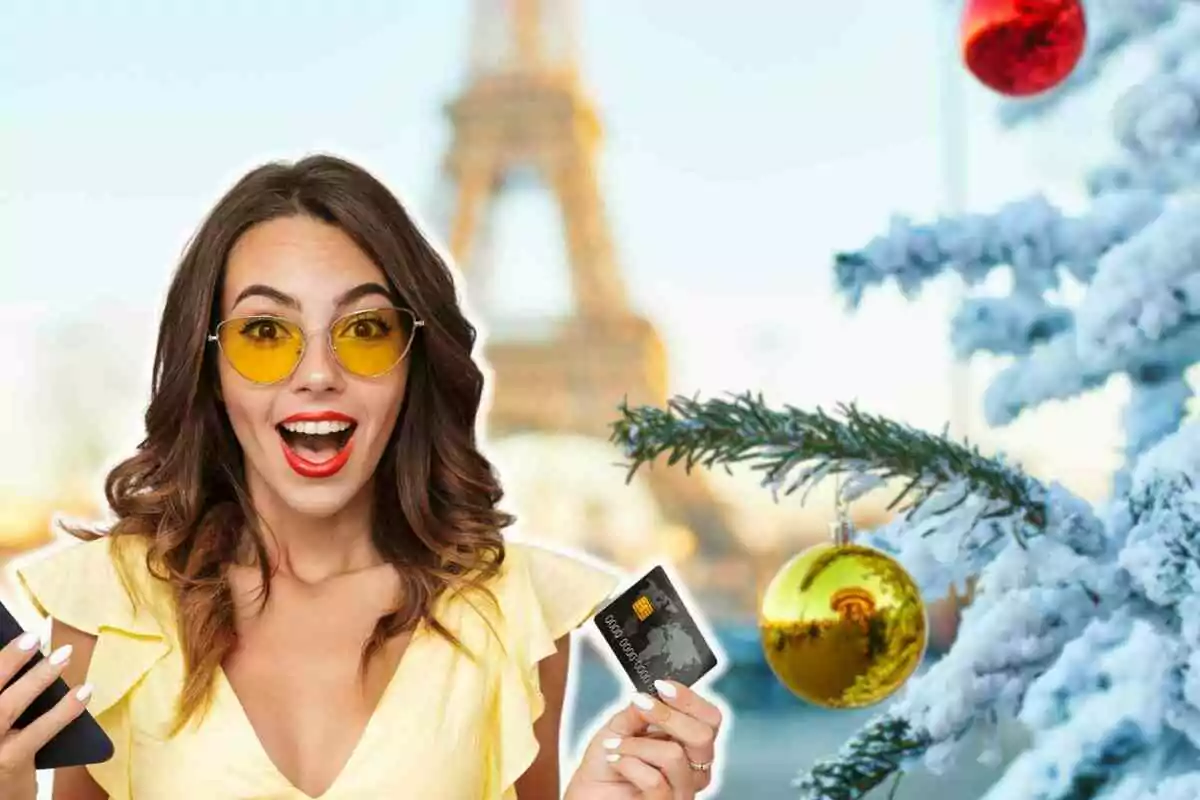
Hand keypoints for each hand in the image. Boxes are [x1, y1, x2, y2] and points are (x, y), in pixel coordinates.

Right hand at [0, 633, 90, 799]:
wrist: (0, 795)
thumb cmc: (0, 746)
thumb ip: (5, 693)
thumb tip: (22, 654)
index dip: (0, 659)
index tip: (17, 634)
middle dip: (8, 660)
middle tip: (33, 637)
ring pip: (8, 706)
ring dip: (38, 678)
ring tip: (63, 655)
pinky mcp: (10, 763)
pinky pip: (40, 731)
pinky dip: (65, 709)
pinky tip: (85, 691)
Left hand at [565, 680, 722, 798]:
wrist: (589, 795)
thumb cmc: (605, 765)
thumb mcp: (619, 727)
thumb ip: (638, 711)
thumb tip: (652, 694)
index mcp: (688, 745)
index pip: (710, 718)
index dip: (689, 699)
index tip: (662, 686)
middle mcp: (693, 769)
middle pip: (703, 735)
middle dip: (667, 715)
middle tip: (640, 706)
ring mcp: (681, 791)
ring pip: (674, 755)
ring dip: (636, 745)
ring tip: (615, 746)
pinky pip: (655, 781)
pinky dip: (628, 765)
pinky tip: (615, 762)